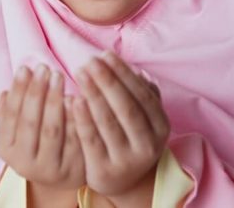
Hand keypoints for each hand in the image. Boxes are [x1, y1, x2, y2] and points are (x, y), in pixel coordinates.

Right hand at [0, 64, 85, 189]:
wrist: (62, 176)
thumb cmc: (37, 142)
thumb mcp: (19, 130)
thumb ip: (10, 112)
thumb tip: (3, 95)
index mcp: (6, 150)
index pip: (10, 116)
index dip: (17, 91)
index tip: (25, 68)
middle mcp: (23, 164)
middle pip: (29, 122)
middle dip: (36, 92)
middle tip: (44, 67)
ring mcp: (48, 169)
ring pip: (51, 130)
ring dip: (54, 100)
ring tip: (58, 76)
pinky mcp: (72, 170)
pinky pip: (73, 139)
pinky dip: (74, 117)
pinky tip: (76, 97)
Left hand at [72, 51, 169, 197]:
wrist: (123, 180)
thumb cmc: (130, 136)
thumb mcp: (143, 117)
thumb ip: (139, 91)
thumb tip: (127, 65)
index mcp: (161, 126)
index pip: (142, 95)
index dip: (123, 73)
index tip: (105, 54)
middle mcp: (148, 145)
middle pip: (126, 107)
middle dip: (107, 81)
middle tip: (89, 61)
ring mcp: (127, 160)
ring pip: (108, 122)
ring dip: (93, 93)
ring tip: (79, 73)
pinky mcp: (105, 170)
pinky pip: (91, 140)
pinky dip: (82, 118)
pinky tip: (73, 99)